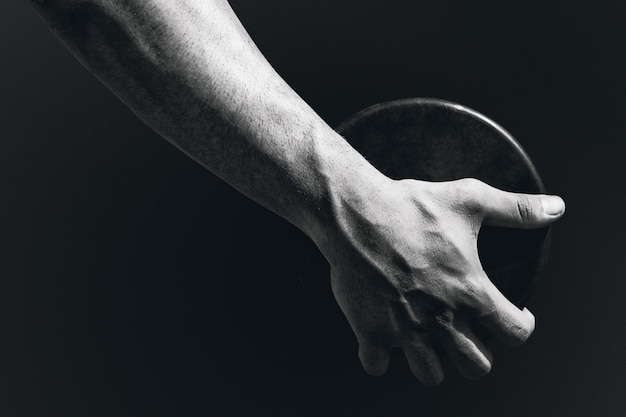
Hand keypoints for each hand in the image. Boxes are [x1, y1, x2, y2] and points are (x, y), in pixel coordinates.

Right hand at [315, 177, 564, 384]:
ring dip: (433, 361)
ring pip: (430, 375)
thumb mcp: (469, 200)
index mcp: (471, 293)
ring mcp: (405, 331)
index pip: (515, 333)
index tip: (514, 316)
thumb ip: (515, 209)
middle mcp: (442, 320)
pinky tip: (384, 337)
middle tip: (468, 331)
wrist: (356, 214)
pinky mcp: (371, 331)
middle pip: (476, 366)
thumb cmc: (411, 206)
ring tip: (428, 339)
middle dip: (477, 352)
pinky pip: (377, 367)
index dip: (521, 325)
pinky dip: (381, 358)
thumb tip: (557, 208)